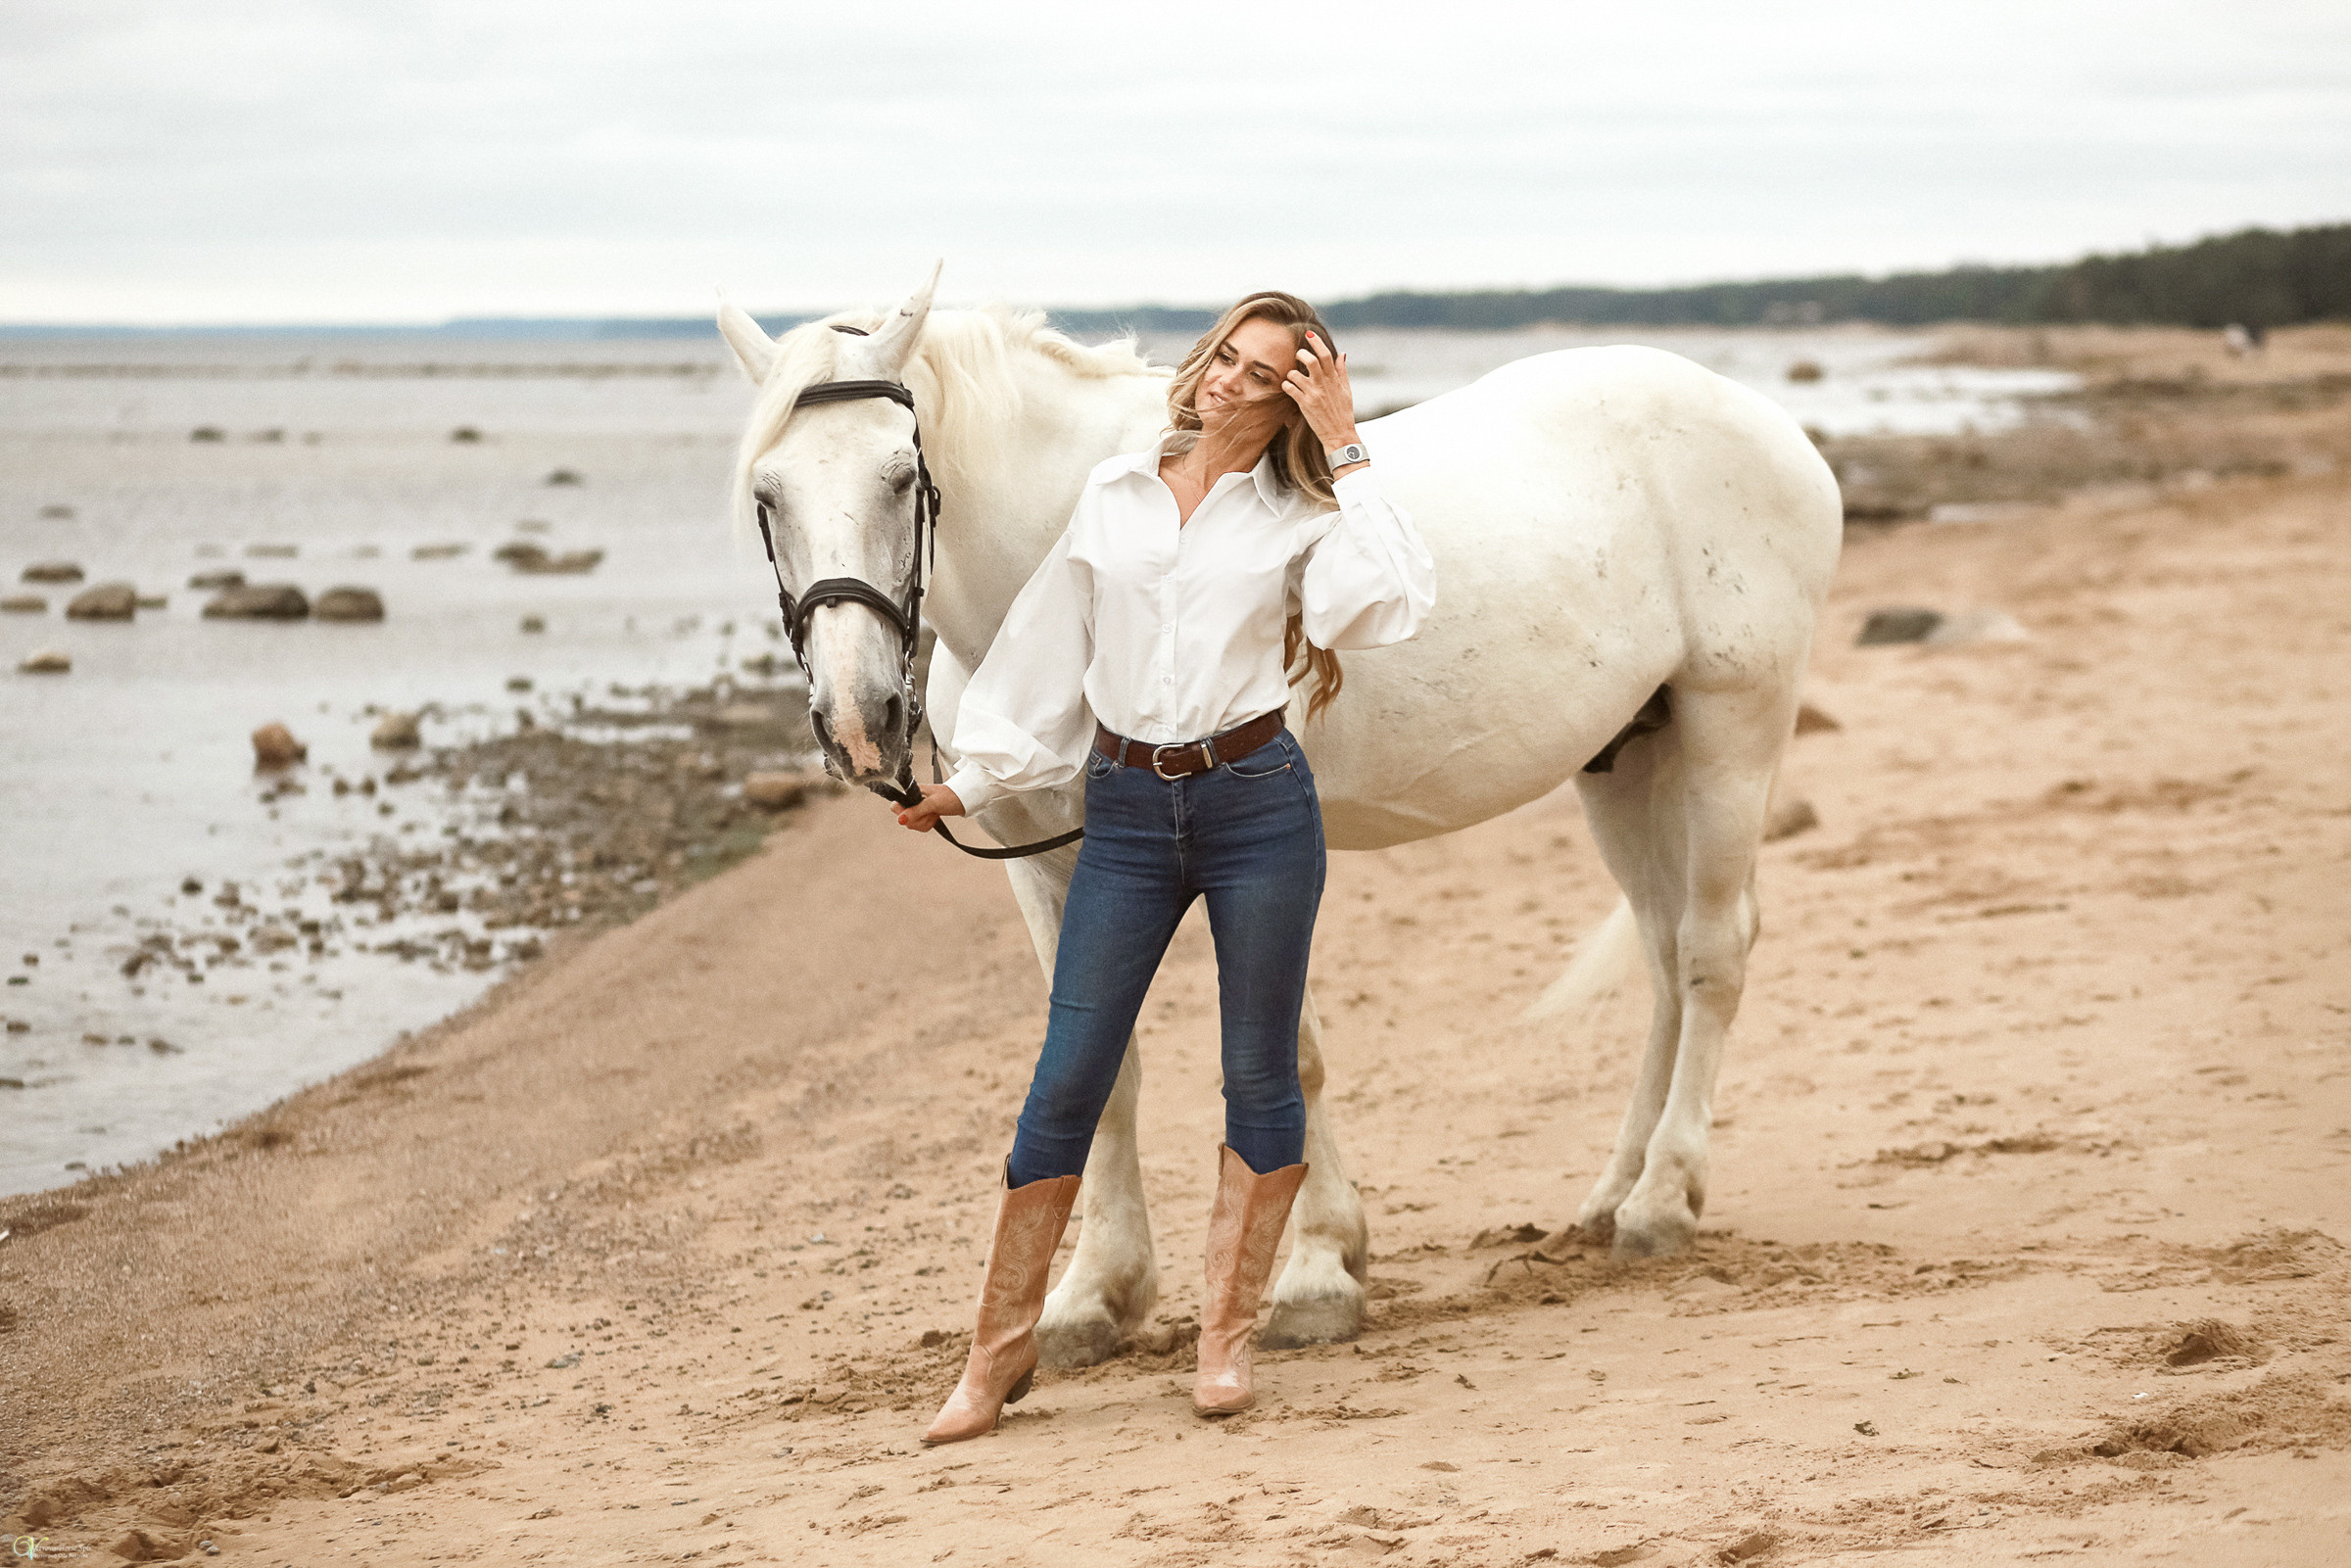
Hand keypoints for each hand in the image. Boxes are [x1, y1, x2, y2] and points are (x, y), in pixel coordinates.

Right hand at [894, 782, 964, 831]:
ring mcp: (918, 809)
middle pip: (904, 819)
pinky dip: (927, 825)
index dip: (903, 813)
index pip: (895, 806)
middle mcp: (912, 801)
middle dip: (918, 819)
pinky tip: (935, 817)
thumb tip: (900, 820)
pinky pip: (919, 826)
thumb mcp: (933, 804)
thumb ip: (916, 811)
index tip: (915, 813)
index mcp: (911, 793)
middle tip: (930, 812)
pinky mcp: (923, 815)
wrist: (964, 800)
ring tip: (934, 813)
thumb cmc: (950, 797)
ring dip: (925, 822)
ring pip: (912, 824)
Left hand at [1282, 332, 1360, 454]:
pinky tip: (1289, 388)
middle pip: (1310, 360)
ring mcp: (1313, 394)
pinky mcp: (1304, 405)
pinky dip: (1286, 385)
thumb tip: (1342, 354)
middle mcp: (1323, 385)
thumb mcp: (1346, 390)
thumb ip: (1342, 371)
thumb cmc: (1343, 413)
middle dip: (1300, 354)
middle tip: (1298, 356)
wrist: (1339, 435)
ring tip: (1294, 378)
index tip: (1309, 334)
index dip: (1317, 342)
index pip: (1326, 355)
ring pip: (1295, 374)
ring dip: (1291, 373)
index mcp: (1334, 380)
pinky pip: (1289, 388)